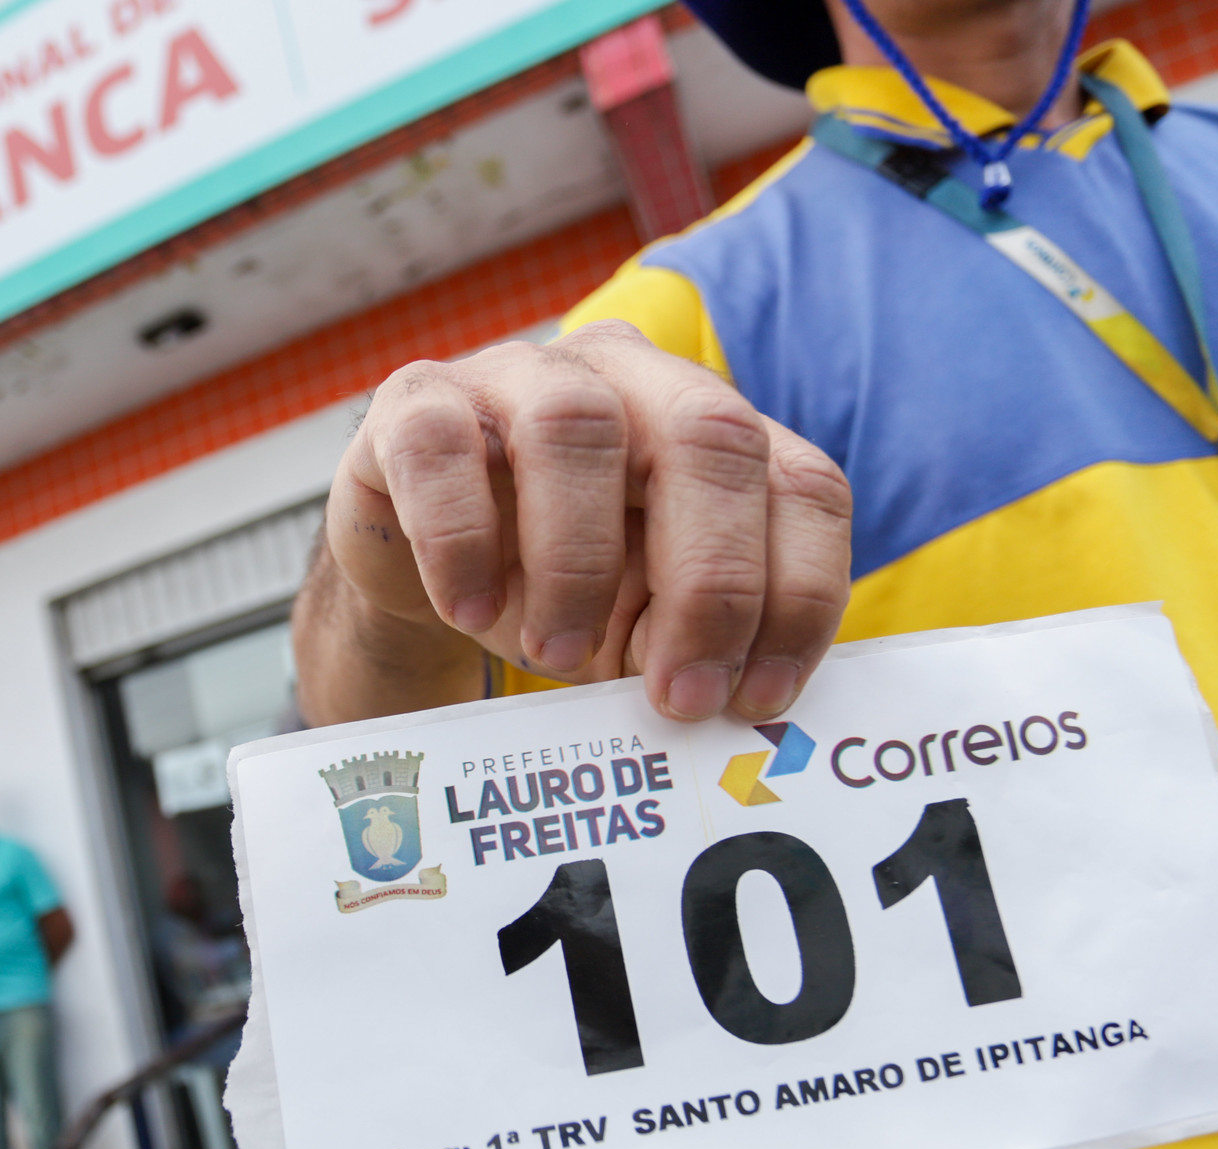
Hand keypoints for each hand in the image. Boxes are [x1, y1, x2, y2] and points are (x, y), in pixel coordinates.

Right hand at [324, 321, 851, 719]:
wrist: (417, 564)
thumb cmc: (551, 588)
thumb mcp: (642, 621)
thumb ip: (692, 642)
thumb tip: (731, 705)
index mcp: (711, 428)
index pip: (802, 483)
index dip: (800, 594)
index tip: (758, 698)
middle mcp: (631, 378)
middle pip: (710, 433)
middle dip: (710, 580)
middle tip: (677, 695)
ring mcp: (521, 375)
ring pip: (575, 426)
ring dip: (577, 562)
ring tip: (557, 656)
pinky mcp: (415, 399)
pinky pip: (441, 447)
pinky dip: (461, 539)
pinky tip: (469, 610)